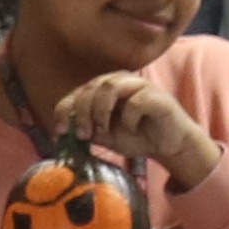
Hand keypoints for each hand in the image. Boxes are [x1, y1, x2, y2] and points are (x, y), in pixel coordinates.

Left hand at [46, 65, 227, 190]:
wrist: (169, 145)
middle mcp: (119, 82)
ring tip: (102, 130)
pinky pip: (136, 100)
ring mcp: (139, 86)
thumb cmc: (137, 137)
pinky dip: (128, 117)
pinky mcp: (156, 96)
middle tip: (83, 134)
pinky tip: (132, 128)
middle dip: (82, 112)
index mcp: (103, 90)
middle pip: (90, 88)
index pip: (76, 93)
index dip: (64, 110)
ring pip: (110, 86)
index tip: (60, 131)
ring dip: (100, 110)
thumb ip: (87, 131)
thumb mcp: (106, 137)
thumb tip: (65, 132)